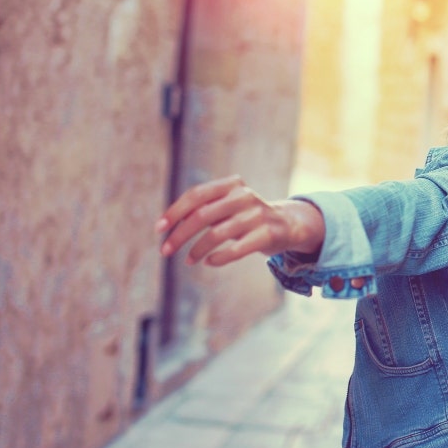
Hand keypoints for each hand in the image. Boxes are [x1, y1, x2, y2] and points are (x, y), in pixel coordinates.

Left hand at [155, 175, 323, 266]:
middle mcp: (244, 196)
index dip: (175, 211)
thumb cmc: (246, 217)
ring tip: (188, 261)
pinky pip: (237, 248)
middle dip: (179, 235)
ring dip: (197, 250)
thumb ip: (202, 210)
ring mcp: (257, 214)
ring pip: (217, 234)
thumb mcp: (226, 207)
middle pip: (202, 215)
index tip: (159, 229)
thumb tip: (167, 224)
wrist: (288, 224)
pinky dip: (219, 257)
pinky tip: (209, 262)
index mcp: (231, 185)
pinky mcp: (268, 234)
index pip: (196, 194)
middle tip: (165, 251)